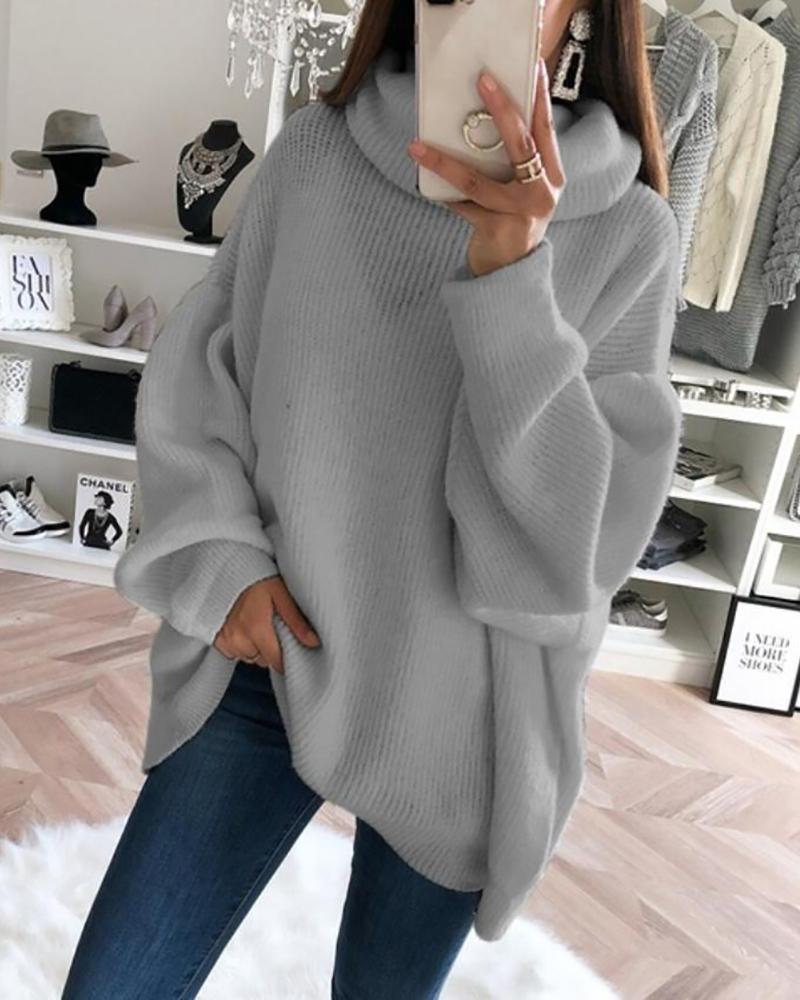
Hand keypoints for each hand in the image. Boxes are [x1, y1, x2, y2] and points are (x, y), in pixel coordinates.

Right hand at [212, 575, 320, 672]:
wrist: (229, 567)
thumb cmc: (256, 577)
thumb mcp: (281, 594)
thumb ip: (297, 621)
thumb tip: (313, 642)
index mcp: (256, 629)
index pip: (277, 662)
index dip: (286, 655)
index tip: (289, 643)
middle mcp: (238, 638)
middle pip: (263, 659)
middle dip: (271, 647)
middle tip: (272, 624)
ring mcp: (225, 640)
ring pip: (249, 657)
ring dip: (255, 646)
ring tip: (257, 621)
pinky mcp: (216, 639)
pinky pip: (234, 652)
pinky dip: (241, 643)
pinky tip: (244, 625)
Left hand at [407, 58, 564, 277]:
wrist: (511, 274)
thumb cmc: (513, 224)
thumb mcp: (523, 191)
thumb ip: (515, 163)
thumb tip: (481, 123)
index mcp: (551, 177)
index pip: (546, 129)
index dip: (539, 98)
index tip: (530, 66)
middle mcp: (542, 193)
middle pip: (521, 144)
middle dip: (501, 108)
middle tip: (483, 80)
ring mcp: (521, 214)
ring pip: (478, 181)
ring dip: (444, 162)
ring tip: (418, 148)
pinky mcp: (497, 231)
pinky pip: (462, 207)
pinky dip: (442, 196)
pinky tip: (424, 185)